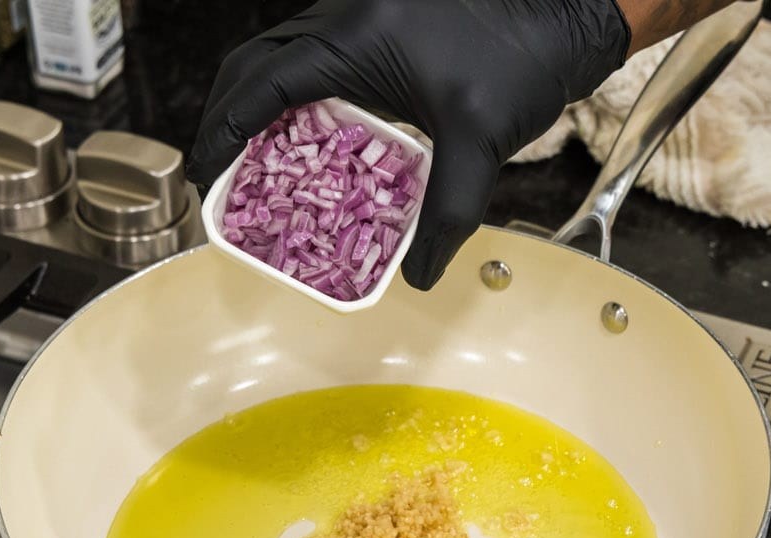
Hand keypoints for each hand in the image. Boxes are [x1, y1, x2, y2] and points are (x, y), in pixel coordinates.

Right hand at [186, 0, 631, 290]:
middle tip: (221, 170)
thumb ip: (447, 213)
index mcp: (354, 38)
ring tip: (255, 158)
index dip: (223, 128)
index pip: (262, 83)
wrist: (565, 10)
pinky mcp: (381, 22)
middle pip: (257, 61)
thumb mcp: (479, 143)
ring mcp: (362, 14)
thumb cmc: (524, 60)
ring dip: (261, 101)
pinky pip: (316, 53)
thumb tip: (421, 277)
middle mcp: (346, 16)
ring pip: (284, 53)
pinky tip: (310, 136)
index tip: (205, 172)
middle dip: (228, 113)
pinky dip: (297, 93)